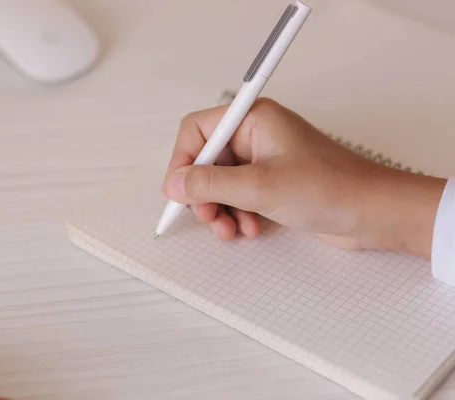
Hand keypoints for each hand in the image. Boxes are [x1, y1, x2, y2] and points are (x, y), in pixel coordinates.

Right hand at [162, 98, 445, 257]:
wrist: (373, 213)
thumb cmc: (331, 188)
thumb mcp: (260, 187)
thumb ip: (210, 184)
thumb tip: (174, 183)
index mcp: (253, 120)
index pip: (197, 131)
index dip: (182, 161)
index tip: (178, 192)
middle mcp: (255, 136)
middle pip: (205, 161)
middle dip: (203, 193)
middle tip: (208, 216)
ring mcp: (263, 161)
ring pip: (219, 183)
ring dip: (220, 209)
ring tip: (230, 229)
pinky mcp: (271, 183)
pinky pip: (238, 197)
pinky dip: (237, 214)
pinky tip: (249, 228)